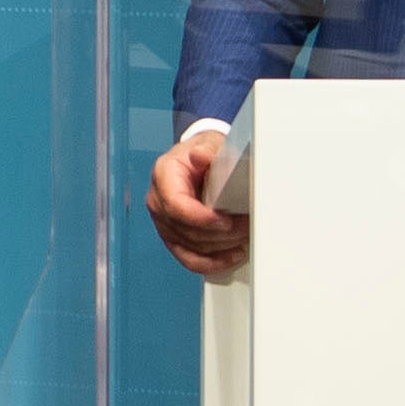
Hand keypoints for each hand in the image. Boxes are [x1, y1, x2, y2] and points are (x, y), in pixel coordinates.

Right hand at [145, 127, 248, 280]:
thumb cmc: (204, 151)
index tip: (226, 221)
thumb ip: (208, 149)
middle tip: (245, 225)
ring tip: (244, 236)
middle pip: (185, 230)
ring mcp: (164, 222)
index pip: (176, 205)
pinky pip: (189, 259)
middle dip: (219, 233)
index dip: (201, 218)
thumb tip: (201, 155)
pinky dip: (212, 263)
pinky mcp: (173, 237)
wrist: (199, 159)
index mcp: (164, 175)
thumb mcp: (209, 142)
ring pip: (191, 247)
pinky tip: (231, 257)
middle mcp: (159, 201)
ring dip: (221, 247)